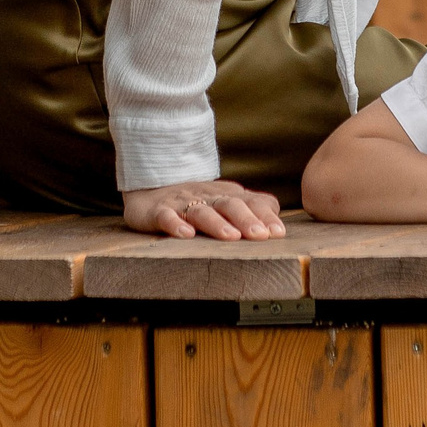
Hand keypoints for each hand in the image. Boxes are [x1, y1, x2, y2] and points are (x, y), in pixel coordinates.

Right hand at [122, 181, 287, 239]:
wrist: (148, 189)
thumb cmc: (194, 202)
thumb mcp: (224, 203)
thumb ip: (250, 209)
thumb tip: (277, 224)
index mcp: (225, 195)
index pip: (250, 202)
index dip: (264, 216)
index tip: (278, 232)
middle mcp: (206, 197)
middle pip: (229, 205)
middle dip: (246, 219)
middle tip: (261, 235)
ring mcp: (181, 203)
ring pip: (201, 212)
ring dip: (217, 224)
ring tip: (231, 237)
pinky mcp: (157, 211)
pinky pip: (165, 216)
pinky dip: (175, 224)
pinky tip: (185, 234)